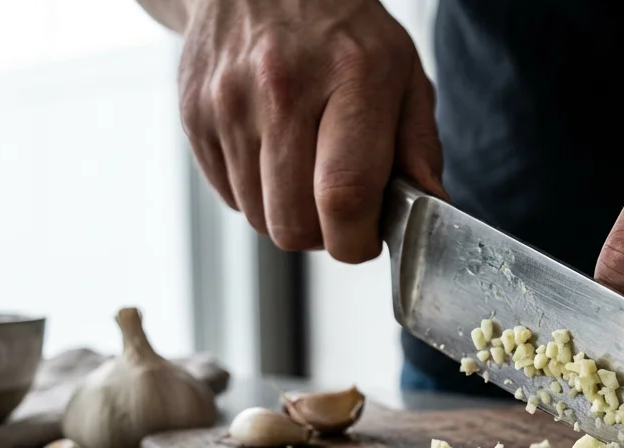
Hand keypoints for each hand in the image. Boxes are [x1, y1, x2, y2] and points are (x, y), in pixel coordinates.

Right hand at [176, 0, 444, 261]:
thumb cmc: (340, 32)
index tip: (366, 236)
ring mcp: (229, 102)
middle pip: (294, 223)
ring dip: (288, 213)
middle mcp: (282, 87)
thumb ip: (419, 146)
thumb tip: (429, 211)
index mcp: (350, 75)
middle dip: (323, 235)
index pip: (344, 194)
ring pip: (260, 219)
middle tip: (338, 205)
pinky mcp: (194, 117)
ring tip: (305, 169)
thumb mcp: (401, 72)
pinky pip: (229, 198)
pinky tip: (272, 153)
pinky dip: (256, 193)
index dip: (357, 239)